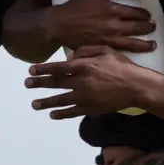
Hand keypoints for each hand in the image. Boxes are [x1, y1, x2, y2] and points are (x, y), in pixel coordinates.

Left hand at [26, 46, 151, 118]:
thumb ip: (85, 51)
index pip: (57, 68)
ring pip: (60, 99)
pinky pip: (72, 112)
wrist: (136, 86)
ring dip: (45, 102)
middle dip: (39, 84)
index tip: (31, 70)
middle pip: (55, 83)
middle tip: (27, 84)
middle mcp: (81, 82)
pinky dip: (61, 114)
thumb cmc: (122, 66)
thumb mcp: (105, 50)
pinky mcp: (90, 108)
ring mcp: (85, 97)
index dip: (42, 69)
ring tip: (34, 103)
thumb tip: (68, 58)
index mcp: (83, 66)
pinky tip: (52, 114)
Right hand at [50, 0, 156, 52]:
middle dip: (148, 28)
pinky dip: (132, 53)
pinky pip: (122, 52)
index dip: (145, 15)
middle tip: (152, 27)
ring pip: (134, 44)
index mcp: (112, 9)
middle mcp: (113, 25)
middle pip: (138, 28)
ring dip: (146, 44)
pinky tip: (137, 52)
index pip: (137, 13)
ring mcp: (109, 39)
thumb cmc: (76, 6)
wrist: (61, 25)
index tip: (148, 16)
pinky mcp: (104, 49)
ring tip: (153, 44)